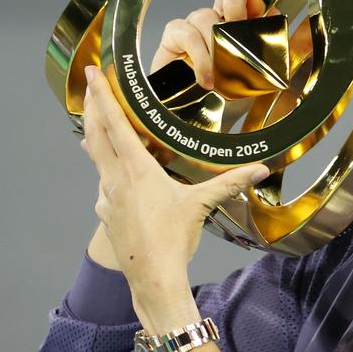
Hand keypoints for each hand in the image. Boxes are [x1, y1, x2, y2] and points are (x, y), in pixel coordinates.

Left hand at [80, 64, 270, 287]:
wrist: (151, 280)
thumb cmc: (174, 240)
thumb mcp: (202, 205)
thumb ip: (230, 182)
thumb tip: (261, 168)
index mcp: (136, 170)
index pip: (115, 123)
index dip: (103, 95)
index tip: (93, 71)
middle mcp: (115, 179)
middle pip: (96, 134)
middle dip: (92, 107)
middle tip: (90, 85)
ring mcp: (106, 197)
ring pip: (97, 158)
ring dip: (96, 136)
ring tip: (96, 122)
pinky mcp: (106, 213)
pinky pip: (103, 182)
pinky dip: (105, 167)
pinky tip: (112, 173)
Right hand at [148, 0, 293, 85]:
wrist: (197, 114)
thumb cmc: (230, 88)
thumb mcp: (263, 70)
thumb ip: (278, 47)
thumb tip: (290, 22)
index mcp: (246, 18)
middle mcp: (221, 14)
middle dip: (237, 1)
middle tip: (240, 29)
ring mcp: (196, 22)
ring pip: (206, 14)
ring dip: (217, 46)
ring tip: (223, 74)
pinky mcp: (174, 35)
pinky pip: (187, 33)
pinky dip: (201, 58)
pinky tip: (207, 79)